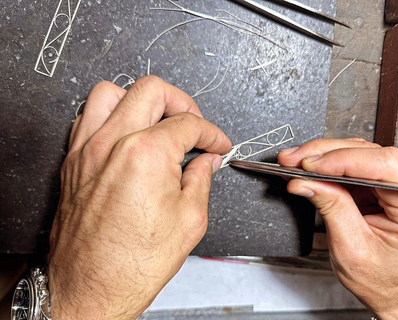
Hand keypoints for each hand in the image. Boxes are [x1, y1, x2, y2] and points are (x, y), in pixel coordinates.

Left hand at [48, 76, 231, 318]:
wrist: (92, 289)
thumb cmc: (134, 264)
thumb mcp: (189, 220)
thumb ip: (201, 179)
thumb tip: (206, 161)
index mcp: (146, 154)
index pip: (188, 123)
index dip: (212, 132)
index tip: (217, 144)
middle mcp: (112, 143)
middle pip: (152, 90)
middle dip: (183, 103)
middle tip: (194, 126)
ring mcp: (87, 149)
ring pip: (113, 91)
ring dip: (141, 100)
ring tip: (158, 121)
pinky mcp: (72, 161)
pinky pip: (88, 116)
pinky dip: (112, 114)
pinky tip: (127, 134)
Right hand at [278, 138, 397, 319]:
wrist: (388, 289)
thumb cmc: (380, 278)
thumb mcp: (350, 248)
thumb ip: (331, 207)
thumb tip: (305, 180)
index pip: (385, 166)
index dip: (342, 160)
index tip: (309, 165)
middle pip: (371, 154)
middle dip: (326, 154)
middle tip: (293, 160)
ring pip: (361, 153)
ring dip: (324, 155)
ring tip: (296, 162)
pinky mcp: (387, 183)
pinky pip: (358, 163)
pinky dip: (330, 164)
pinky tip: (310, 166)